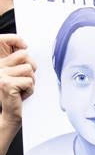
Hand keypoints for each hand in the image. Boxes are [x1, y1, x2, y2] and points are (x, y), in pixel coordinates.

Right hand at [0, 34, 35, 154]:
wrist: (8, 115)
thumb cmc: (14, 95)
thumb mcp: (16, 75)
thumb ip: (18, 61)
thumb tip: (24, 46)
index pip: (2, 40)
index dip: (14, 38)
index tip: (24, 44)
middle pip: (24, 55)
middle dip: (31, 68)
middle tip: (24, 80)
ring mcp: (0, 74)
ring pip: (29, 69)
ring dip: (30, 81)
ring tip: (21, 89)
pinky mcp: (6, 83)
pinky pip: (29, 81)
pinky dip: (30, 90)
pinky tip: (20, 95)